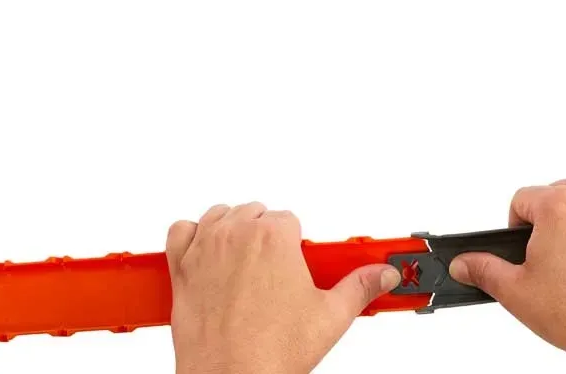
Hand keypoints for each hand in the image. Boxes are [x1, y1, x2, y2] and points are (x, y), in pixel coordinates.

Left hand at [166, 203, 401, 373]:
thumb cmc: (271, 352)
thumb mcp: (331, 317)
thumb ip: (361, 287)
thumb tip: (383, 275)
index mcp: (275, 237)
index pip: (289, 219)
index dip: (295, 243)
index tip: (297, 262)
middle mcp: (238, 234)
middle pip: (256, 213)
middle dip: (267, 236)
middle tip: (276, 271)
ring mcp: (205, 248)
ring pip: (221, 215)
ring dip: (233, 230)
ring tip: (246, 261)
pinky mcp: (181, 267)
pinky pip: (181, 231)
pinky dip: (192, 237)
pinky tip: (207, 254)